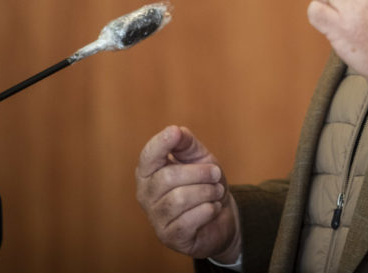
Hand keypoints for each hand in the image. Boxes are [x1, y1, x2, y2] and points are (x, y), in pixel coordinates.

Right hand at [135, 125, 240, 262]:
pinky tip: (212, 209)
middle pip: (168, 178)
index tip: (175, 132)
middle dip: (200, 173)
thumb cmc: (205, 183)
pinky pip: (189, 220)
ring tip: (216, 192)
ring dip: (207, 192)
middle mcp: (145, 194)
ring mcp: (155, 217)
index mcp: (149, 171)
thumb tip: (176, 131)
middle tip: (217, 174)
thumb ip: (186, 143)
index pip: (148, 156)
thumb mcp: (199, 158)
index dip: (160, 143)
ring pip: (180, 199)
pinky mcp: (169, 237)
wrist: (222, 216)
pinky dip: (208, 210)